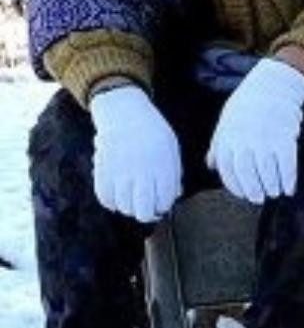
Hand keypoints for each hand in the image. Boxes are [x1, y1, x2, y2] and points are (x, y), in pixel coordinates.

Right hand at [90, 85, 182, 221]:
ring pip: (124, 207)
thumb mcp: (171, 150)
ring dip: (129, 208)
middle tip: (147, 207)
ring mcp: (121, 172)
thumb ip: (174, 175)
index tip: (162, 203)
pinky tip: (117, 196)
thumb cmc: (153, 133)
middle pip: (143, 211)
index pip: (164, 202)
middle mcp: (142, 172)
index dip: (163, 207)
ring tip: (132, 199)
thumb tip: (175, 197)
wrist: (125, 113)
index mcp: (163, 167)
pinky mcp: (103, 170)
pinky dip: (111, 202)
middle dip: (147, 214)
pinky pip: (105, 197)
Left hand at [206, 58, 303, 202]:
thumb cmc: (247, 106)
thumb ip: (218, 146)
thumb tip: (210, 165)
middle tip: (260, 198)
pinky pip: (286, 165)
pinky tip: (290, 188)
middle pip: (247, 174)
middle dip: (254, 190)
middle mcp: (245, 141)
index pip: (228, 171)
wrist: (272, 85)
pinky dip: (288, 179)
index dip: (236, 186)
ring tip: (275, 192)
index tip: (244, 194)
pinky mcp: (285, 138)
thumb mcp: (226, 123)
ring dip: (272, 186)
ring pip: (267, 172)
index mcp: (227, 139)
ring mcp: (265, 140)